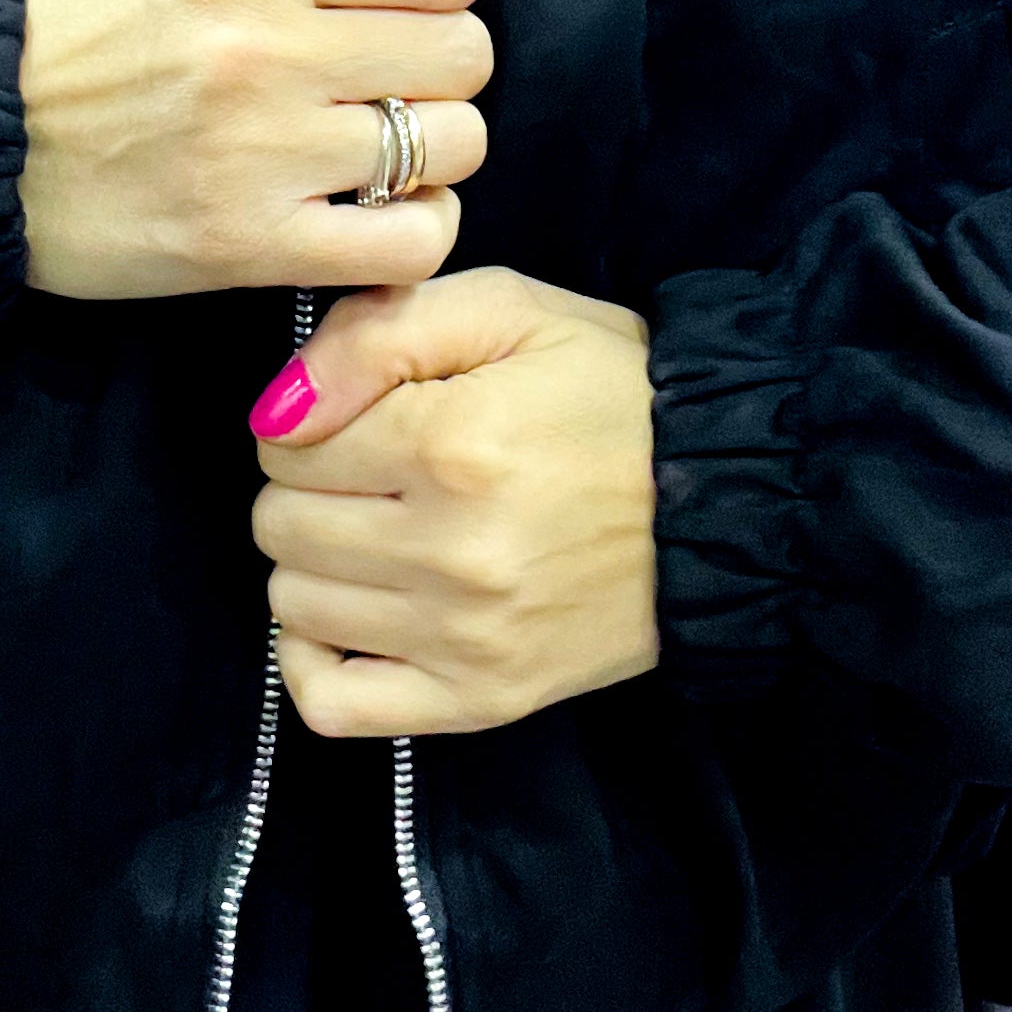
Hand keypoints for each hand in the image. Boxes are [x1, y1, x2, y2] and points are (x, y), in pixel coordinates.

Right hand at [17, 0, 515, 300]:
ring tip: (363, 148)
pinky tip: (367, 214)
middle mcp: (260, 46)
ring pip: (454, 145)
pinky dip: (412, 232)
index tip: (391, 2)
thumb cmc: (99, 21)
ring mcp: (258, 152)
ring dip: (428, 152)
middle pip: (466, 51)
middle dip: (436, 65)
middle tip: (370, 79)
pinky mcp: (248, 246)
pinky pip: (413, 243)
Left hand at [250, 267, 658, 737]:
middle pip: (280, 523)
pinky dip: (313, 660)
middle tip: (371, 472)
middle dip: (308, 486)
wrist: (732, 499)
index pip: (286, 441)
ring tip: (378, 532)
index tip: (364, 414)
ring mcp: (465, 637)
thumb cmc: (612, 392)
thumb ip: (377, 332)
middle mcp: (451, 549)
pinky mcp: (482, 699)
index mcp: (451, 441)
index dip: (310, 417)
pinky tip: (350, 616)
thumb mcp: (506, 308)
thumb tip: (279, 408)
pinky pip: (332, 703)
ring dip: (316, 562)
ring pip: (295, 602)